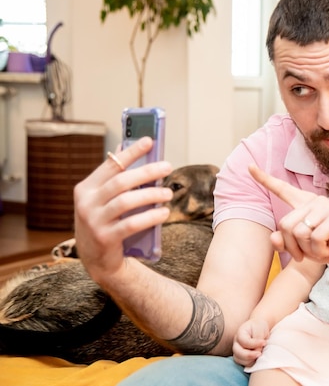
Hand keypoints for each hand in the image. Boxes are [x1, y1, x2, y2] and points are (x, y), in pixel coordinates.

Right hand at [74, 137, 172, 281]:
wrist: (97, 260)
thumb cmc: (106, 222)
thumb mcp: (103, 200)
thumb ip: (113, 177)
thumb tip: (125, 147)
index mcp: (86, 188)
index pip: (111, 165)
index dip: (131, 152)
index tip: (149, 140)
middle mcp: (86, 203)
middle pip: (121, 182)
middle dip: (147, 172)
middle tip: (168, 166)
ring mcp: (94, 221)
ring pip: (126, 202)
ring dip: (151, 195)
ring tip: (168, 193)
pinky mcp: (105, 238)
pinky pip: (132, 224)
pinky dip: (150, 216)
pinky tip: (164, 212)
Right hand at [232, 318, 269, 366]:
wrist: (259, 329)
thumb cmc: (259, 327)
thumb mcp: (259, 328)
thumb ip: (258, 339)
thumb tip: (257, 351)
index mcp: (240, 334)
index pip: (244, 341)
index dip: (254, 344)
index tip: (264, 342)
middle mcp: (236, 343)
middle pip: (238, 352)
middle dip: (249, 355)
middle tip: (260, 353)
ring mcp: (238, 351)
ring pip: (240, 360)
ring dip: (250, 360)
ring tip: (260, 355)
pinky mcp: (241, 358)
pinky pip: (244, 364)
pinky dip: (251, 363)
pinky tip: (258, 359)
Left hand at [248, 164, 328, 277]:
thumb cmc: (326, 248)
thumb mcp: (300, 247)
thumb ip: (283, 241)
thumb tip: (273, 237)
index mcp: (304, 203)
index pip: (282, 189)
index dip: (264, 179)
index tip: (249, 167)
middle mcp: (314, 201)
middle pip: (286, 224)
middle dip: (293, 246)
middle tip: (305, 253)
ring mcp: (326, 207)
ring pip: (299, 232)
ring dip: (308, 250)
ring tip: (319, 249)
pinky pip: (315, 238)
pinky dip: (318, 251)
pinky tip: (328, 250)